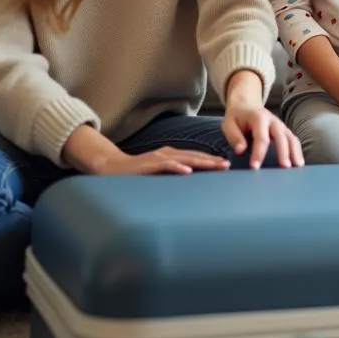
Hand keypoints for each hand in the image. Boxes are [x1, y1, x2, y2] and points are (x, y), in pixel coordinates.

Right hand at [94, 147, 231, 175]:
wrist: (110, 168)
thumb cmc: (136, 174)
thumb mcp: (158, 174)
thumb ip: (172, 176)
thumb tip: (189, 184)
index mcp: (171, 156)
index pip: (195, 157)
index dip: (210, 160)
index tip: (226, 166)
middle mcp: (167, 153)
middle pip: (194, 156)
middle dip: (211, 161)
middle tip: (227, 165)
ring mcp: (157, 158)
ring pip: (184, 158)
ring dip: (201, 162)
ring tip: (215, 166)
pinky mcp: (147, 165)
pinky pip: (165, 165)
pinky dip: (177, 167)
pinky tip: (188, 171)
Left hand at [223, 71, 303, 168]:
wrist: (246, 105)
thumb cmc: (237, 117)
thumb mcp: (228, 124)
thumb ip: (234, 136)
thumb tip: (241, 150)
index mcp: (258, 118)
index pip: (261, 137)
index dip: (259, 153)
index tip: (255, 167)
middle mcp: (273, 120)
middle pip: (281, 137)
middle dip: (283, 152)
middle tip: (284, 167)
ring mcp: (281, 125)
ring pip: (291, 138)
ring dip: (295, 152)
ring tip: (297, 166)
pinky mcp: (284, 131)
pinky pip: (293, 140)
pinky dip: (297, 151)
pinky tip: (298, 163)